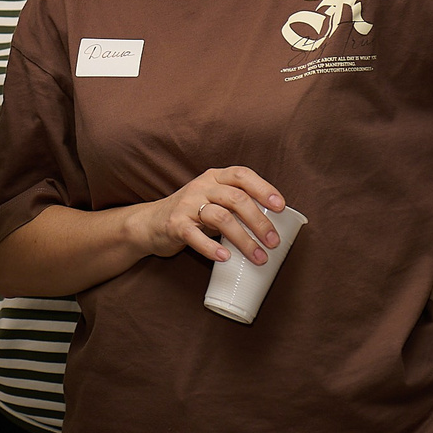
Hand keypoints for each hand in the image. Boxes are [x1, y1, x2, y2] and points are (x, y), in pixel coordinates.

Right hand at [134, 167, 285, 264]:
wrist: (151, 223)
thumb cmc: (191, 213)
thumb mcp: (213, 200)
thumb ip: (235, 205)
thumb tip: (273, 226)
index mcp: (214, 177)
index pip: (242, 174)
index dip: (263, 188)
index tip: (281, 207)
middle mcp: (201, 186)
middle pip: (236, 198)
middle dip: (259, 221)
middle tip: (273, 242)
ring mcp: (187, 204)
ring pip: (221, 217)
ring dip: (243, 240)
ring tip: (258, 257)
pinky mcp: (175, 225)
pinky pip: (195, 236)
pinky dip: (212, 248)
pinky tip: (225, 258)